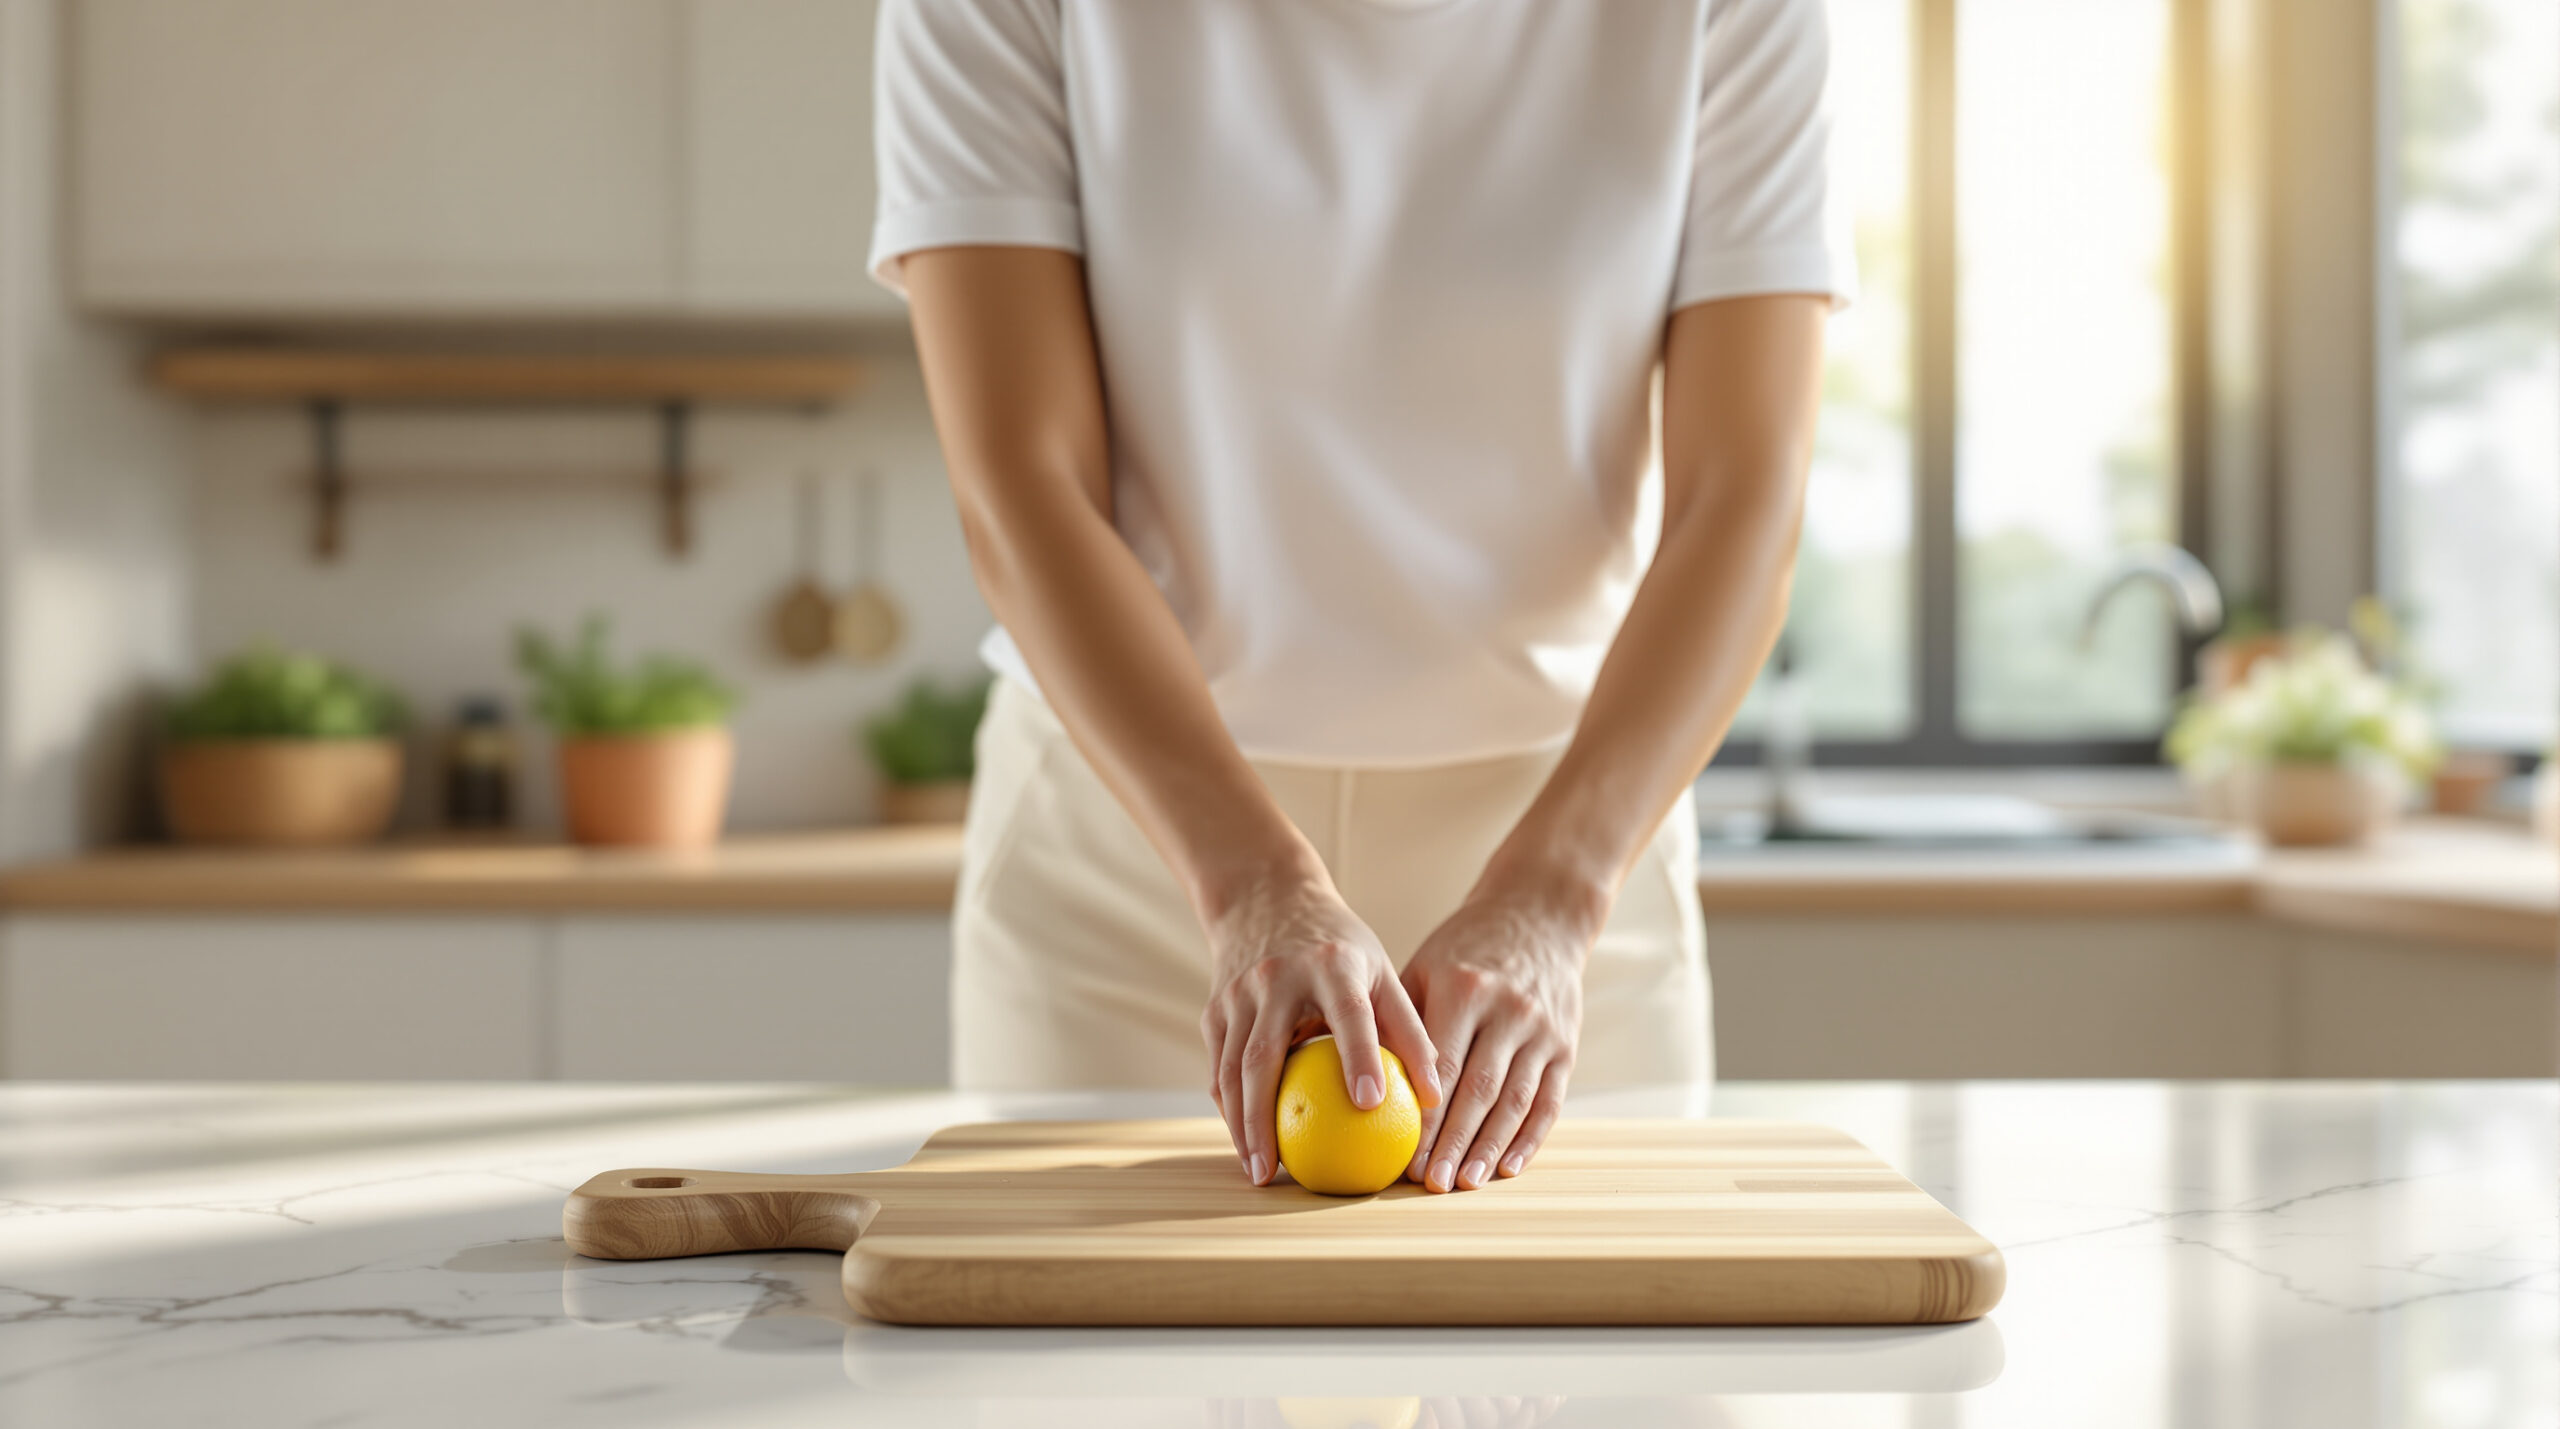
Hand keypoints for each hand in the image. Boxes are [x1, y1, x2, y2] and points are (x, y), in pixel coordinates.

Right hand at [1201, 870, 1441, 1184]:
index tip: (1371, 1104)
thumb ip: (1408, 1030)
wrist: (1266, 899)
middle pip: (1265, 1055)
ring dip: (1240, 1124)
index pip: (1347, 1013)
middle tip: (1280, 1171)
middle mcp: (1276, 977)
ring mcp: (1238, 993)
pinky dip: (1228, 1107)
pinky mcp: (1213, 1008)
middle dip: (1265, 1117)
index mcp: (1330, 964)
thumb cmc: (1340, 949)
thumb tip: (1438, 1098)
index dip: (1359, 1056)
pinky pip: (1218, 1066)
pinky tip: (1246, 1142)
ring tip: (1258, 1172)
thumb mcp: (1380, 971)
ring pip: (1231, 1069)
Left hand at [1399, 889, 1593, 1192]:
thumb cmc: (1464, 950)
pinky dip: (1529, 1139)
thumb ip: (1399, 1022)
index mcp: (1464, 989)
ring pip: (1514, 1101)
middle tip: (1429, 1184)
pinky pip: (1548, 1101)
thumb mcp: (1424, 967)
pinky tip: (1508, 1169)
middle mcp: (1507, 1010)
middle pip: (1478, 1090)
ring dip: (1489, 1148)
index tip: (1400, 1153)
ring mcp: (1542, 1030)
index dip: (1422, 1114)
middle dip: (1452, 1142)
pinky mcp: (1565, 1046)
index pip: (1440, 1065)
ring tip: (1464, 1184)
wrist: (1538, 916)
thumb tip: (1359, 1082)